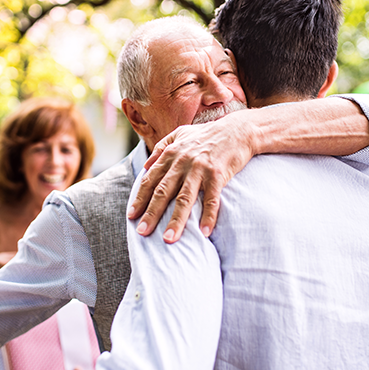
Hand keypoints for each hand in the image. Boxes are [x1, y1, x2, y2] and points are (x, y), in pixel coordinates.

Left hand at [127, 112, 253, 242]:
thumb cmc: (207, 134)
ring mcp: (200, 169)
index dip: (140, 198)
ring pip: (184, 198)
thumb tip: (146, 166)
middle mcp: (182, 162)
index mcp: (171, 154)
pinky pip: (211, 199)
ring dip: (176, 220)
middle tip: (142, 232)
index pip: (151, 180)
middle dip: (151, 213)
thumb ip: (161, 147)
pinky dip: (208, 216)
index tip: (131, 215)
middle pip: (163, 192)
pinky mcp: (218, 175)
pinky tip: (204, 232)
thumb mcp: (180, 134)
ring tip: (169, 239)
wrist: (237, 130)